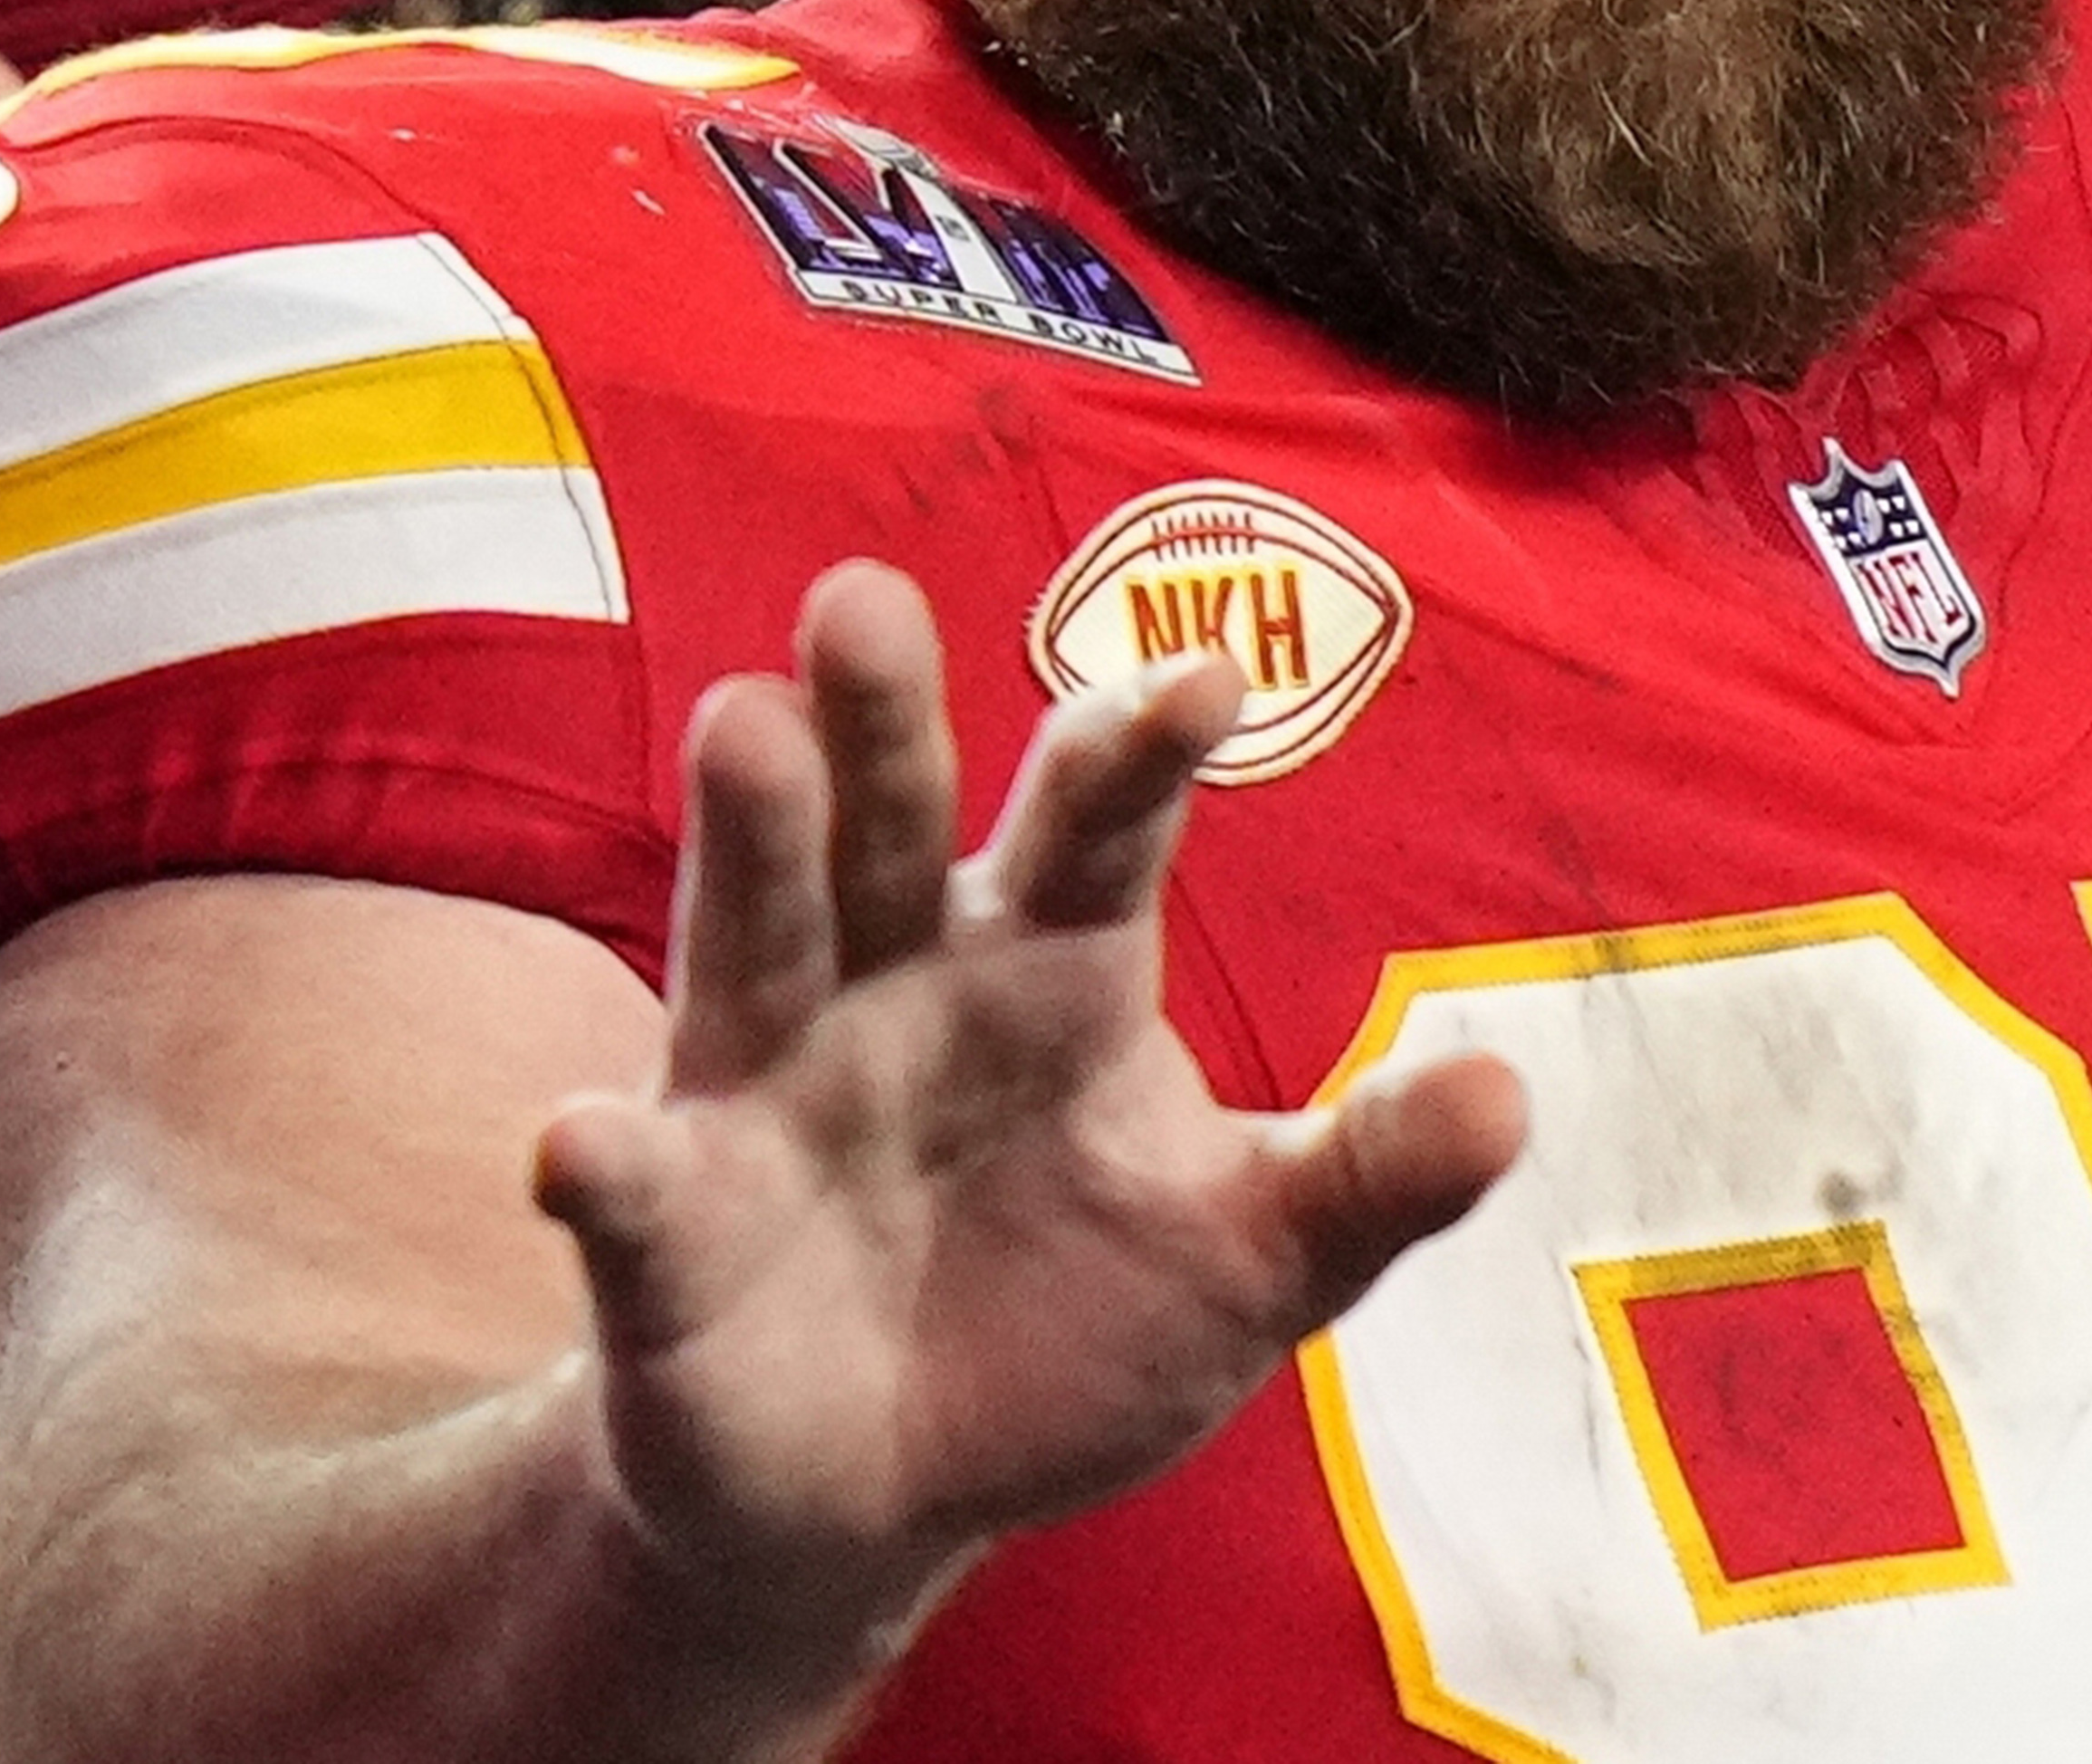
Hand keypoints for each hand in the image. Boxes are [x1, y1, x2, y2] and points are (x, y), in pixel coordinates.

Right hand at [533, 561, 1525, 1704]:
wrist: (890, 1494)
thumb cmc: (1075, 1328)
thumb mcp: (1249, 1261)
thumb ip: (1364, 1179)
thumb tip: (1512, 1094)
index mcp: (1054, 968)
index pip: (1100, 831)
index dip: (1138, 750)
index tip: (1203, 675)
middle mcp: (898, 982)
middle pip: (894, 826)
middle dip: (886, 719)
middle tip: (870, 597)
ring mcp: (769, 1089)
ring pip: (754, 935)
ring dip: (750, 835)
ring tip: (743, 728)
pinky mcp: (671, 1226)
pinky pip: (631, 1190)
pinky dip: (602, 1165)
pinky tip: (578, 1144)